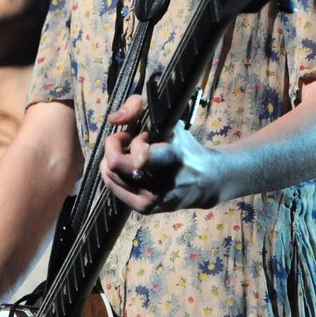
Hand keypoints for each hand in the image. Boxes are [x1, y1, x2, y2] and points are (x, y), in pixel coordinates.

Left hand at [100, 94, 221, 212]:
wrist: (206, 181)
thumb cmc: (185, 147)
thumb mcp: (170, 119)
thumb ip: (139, 106)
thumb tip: (113, 119)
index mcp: (172, 158)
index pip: (140, 157)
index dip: (130, 141)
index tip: (137, 133)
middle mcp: (161, 184)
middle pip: (115, 165)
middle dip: (114, 146)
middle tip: (126, 140)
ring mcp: (151, 201)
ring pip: (109, 176)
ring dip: (113, 159)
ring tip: (130, 154)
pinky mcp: (144, 209)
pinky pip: (113, 187)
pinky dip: (116, 173)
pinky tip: (129, 168)